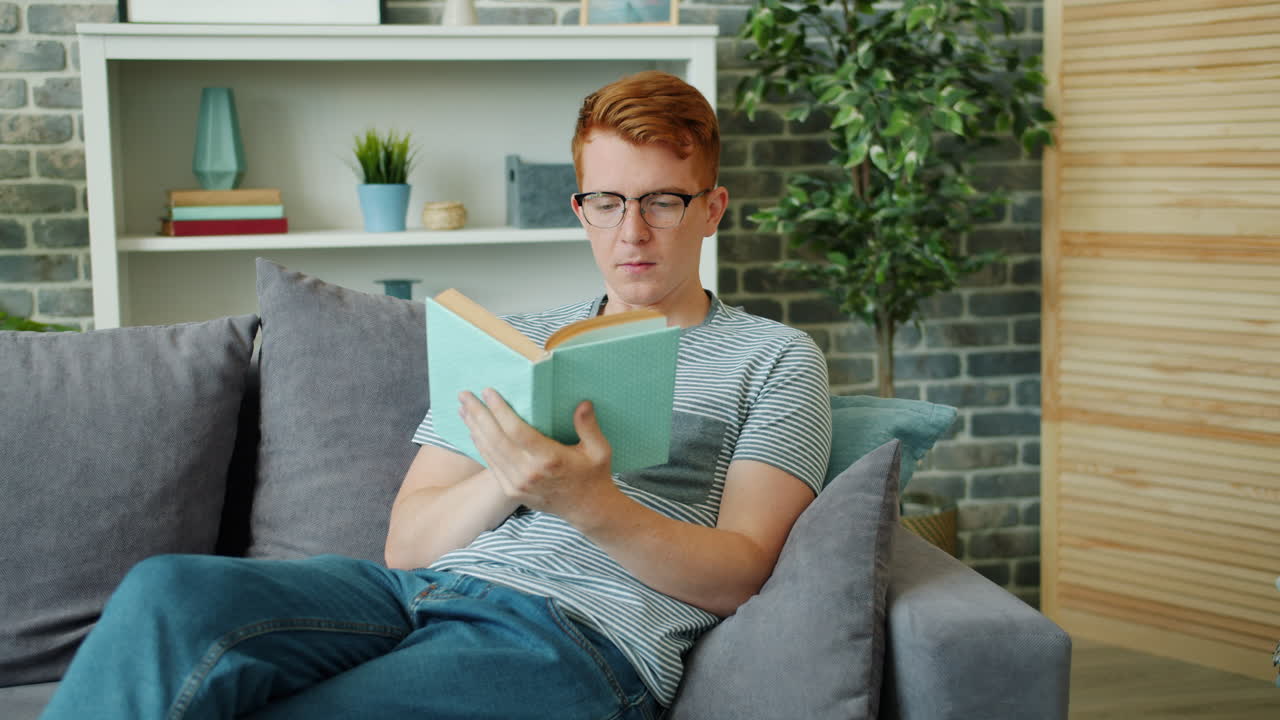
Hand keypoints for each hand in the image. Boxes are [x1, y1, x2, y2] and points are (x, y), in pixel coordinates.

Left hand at [458, 388, 616, 521]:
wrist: (587, 509)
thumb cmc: (594, 475)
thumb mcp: (600, 450)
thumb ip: (589, 426)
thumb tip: (583, 403)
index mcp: (549, 460)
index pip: (517, 431)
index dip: (500, 410)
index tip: (489, 392)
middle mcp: (529, 473)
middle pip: (496, 439)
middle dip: (478, 415)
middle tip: (465, 396)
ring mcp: (517, 484)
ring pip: (489, 451)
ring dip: (474, 428)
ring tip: (463, 408)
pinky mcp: (512, 490)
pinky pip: (491, 464)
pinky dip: (480, 446)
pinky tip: (473, 431)